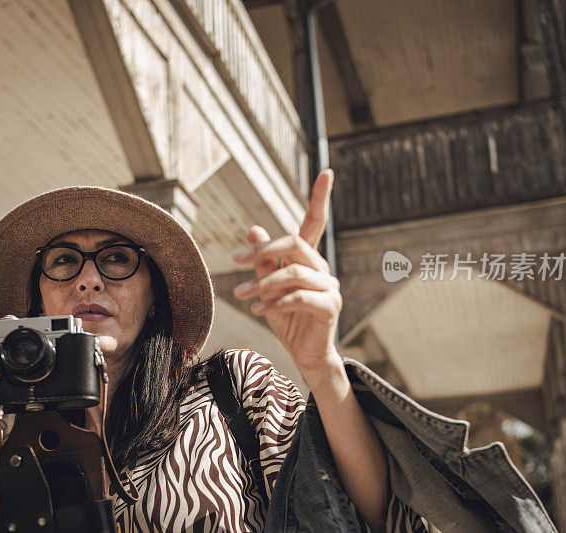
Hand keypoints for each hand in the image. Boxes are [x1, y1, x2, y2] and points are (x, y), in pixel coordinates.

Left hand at [231, 169, 341, 372]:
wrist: (303, 353)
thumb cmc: (286, 318)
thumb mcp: (266, 288)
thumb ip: (262, 261)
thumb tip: (253, 230)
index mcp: (308, 259)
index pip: (314, 222)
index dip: (320, 197)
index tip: (327, 171)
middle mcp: (322, 268)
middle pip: (295, 244)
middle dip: (263, 250)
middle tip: (235, 260)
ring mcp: (329, 287)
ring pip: (294, 273)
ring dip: (263, 284)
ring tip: (242, 295)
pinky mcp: (329, 307)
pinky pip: (300, 297)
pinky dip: (276, 302)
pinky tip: (258, 310)